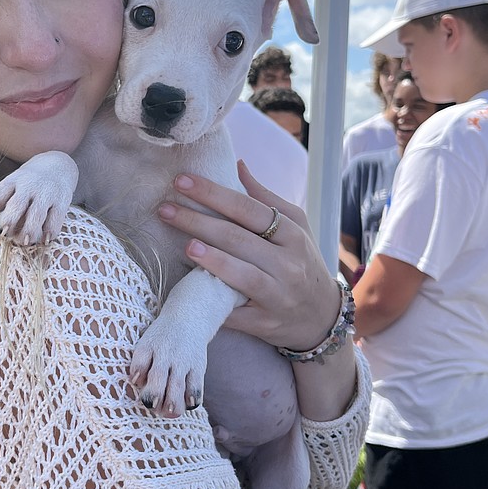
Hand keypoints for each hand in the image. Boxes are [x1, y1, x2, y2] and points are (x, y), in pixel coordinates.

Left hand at [157, 161, 338, 353]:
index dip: (213, 193)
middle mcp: (288, 264)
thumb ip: (266, 198)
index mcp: (292, 235)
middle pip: (237, 238)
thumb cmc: (301, 263)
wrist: (322, 317)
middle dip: (198, 221)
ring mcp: (277, 295)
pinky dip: (215, 299)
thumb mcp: (296, 227)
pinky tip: (193, 287)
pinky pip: (235, 311)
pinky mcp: (264, 323)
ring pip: (241, 274)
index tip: (182, 181)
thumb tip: (238, 165)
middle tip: (165, 208)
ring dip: (212, 259)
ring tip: (185, 244)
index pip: (248, 209)